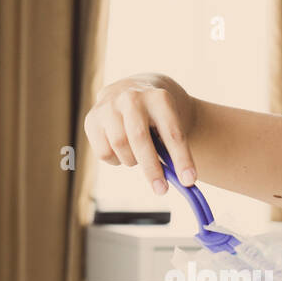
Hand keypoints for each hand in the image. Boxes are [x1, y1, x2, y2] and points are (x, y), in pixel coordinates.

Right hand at [83, 73, 197, 194]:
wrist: (135, 90)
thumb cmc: (159, 115)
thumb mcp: (172, 122)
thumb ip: (172, 149)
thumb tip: (179, 181)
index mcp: (158, 97)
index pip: (172, 132)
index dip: (182, 159)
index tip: (189, 181)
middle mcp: (131, 97)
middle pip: (139, 138)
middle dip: (152, 168)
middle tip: (162, 190)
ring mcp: (108, 106)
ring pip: (119, 146)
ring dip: (132, 160)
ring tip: (139, 156)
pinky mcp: (91, 119)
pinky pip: (103, 152)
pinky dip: (115, 160)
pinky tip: (122, 150)